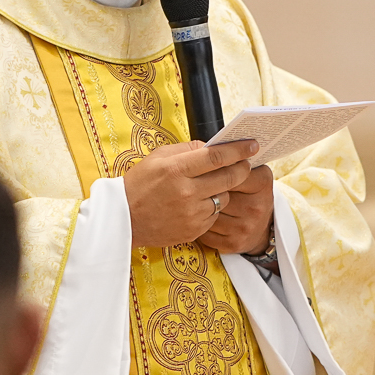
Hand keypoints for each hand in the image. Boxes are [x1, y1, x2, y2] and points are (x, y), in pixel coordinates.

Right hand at [125, 140, 260, 248]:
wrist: (122, 219)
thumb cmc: (139, 184)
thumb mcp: (158, 157)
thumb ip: (186, 149)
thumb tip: (211, 147)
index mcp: (176, 169)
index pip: (217, 156)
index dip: (238, 150)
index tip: (252, 145)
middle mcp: (187, 192)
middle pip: (229, 177)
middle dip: (242, 168)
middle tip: (246, 162)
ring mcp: (191, 213)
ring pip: (224, 197)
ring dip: (224, 189)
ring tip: (212, 184)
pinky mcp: (194, 230)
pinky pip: (214, 214)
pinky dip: (212, 206)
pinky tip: (200, 202)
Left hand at [197, 163, 273, 254]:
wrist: (262, 229)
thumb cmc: (248, 193)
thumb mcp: (251, 172)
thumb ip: (233, 160)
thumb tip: (205, 146)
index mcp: (262, 182)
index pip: (231, 170)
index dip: (214, 168)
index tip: (202, 166)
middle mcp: (257, 206)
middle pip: (219, 192)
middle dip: (204, 187)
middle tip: (192, 182)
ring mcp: (246, 227)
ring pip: (209, 212)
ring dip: (197, 206)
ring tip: (192, 200)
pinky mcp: (234, 243)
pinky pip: (205, 230)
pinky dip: (198, 223)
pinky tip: (197, 217)